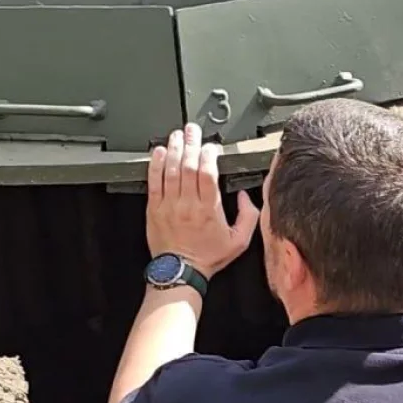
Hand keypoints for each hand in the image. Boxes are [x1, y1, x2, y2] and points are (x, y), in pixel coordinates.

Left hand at [147, 123, 259, 278]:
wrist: (180, 272)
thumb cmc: (207, 258)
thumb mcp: (239, 242)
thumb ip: (248, 216)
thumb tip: (246, 197)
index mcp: (209, 209)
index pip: (208, 173)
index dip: (209, 155)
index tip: (212, 146)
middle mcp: (188, 204)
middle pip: (189, 166)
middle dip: (191, 144)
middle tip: (193, 130)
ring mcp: (169, 205)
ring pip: (171, 170)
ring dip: (175, 149)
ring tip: (177, 135)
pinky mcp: (154, 209)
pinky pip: (154, 182)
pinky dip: (156, 164)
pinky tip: (159, 152)